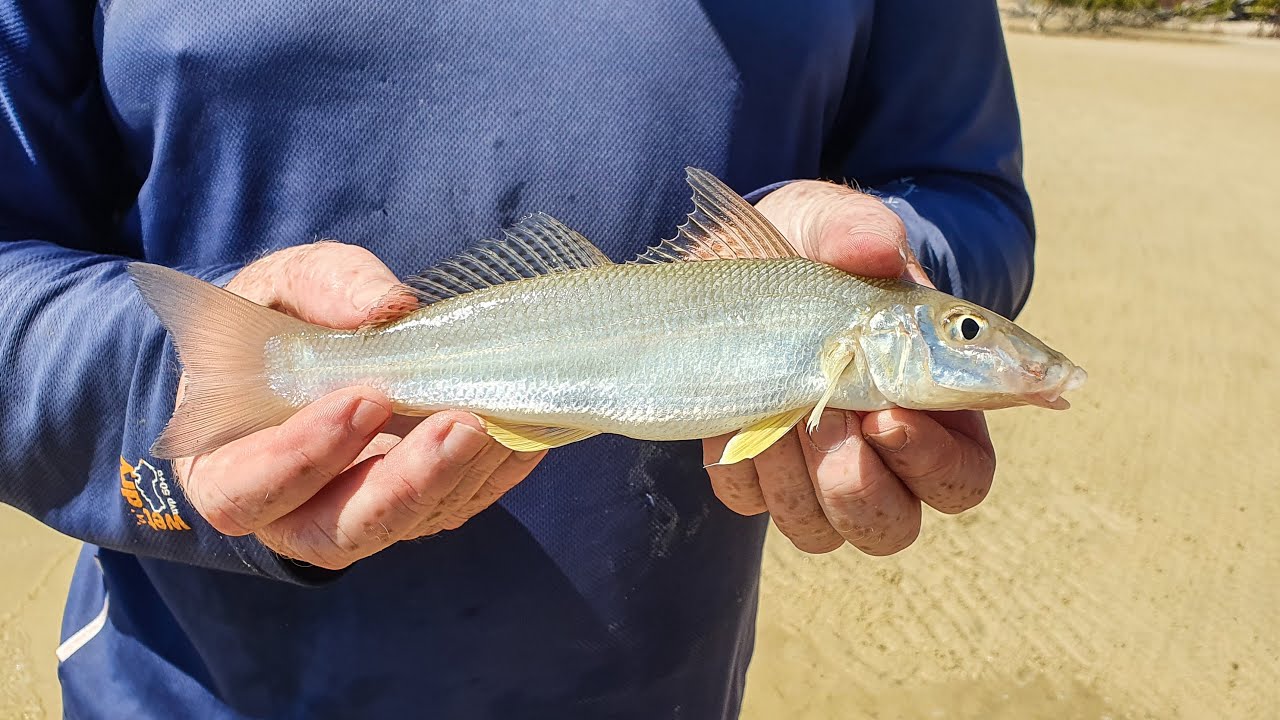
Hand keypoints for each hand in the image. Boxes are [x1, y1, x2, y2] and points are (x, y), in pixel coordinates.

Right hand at [170, 243, 544, 569]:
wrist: (313, 347)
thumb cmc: (280, 322)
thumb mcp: (284, 284)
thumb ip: (325, 287)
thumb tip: (390, 307)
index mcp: (226, 465)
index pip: (248, 490)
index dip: (303, 456)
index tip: (364, 398)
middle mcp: (289, 511)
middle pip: (340, 530)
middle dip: (404, 484)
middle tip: (460, 424)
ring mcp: (357, 517)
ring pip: (405, 525)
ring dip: (458, 478)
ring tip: (500, 422)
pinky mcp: (413, 510)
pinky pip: (453, 507)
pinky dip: (494, 477)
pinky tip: (525, 438)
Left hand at [703, 181, 996, 554]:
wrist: (736, 255)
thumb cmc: (810, 247)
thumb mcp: (832, 224)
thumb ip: (859, 231)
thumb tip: (880, 248)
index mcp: (931, 403)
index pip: (965, 472)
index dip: (938, 463)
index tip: (890, 414)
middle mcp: (878, 453)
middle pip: (895, 525)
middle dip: (862, 489)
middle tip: (834, 421)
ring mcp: (811, 469)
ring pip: (823, 529)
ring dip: (800, 480)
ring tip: (784, 413)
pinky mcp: (753, 469)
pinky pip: (751, 501)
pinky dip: (745, 466)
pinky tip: (739, 418)